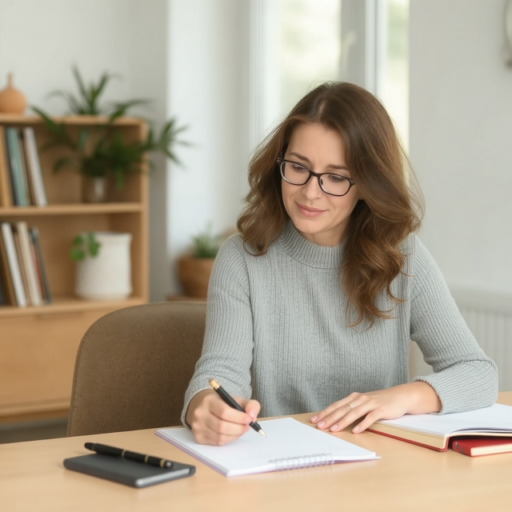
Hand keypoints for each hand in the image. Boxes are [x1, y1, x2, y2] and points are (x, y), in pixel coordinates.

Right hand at [186, 389, 260, 444]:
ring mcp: (197, 427)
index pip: (224, 411)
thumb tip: (252, 415)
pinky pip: (216, 443)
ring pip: (220, 437)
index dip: (238, 417)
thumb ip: (249, 404)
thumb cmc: (221, 403)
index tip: (249, 419)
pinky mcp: (198, 437)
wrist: (203, 406)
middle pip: (222, 426)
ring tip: (240, 429)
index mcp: (209, 401)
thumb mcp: (235, 399)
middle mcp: (200, 414)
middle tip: (247, 426)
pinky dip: (228, 439)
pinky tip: (231, 433)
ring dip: (235, 435)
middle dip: (239, 428)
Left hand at [310, 382, 440, 433]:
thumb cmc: (379, 402)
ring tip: (334, 429)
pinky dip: (362, 424)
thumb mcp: (363, 403)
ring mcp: (370, 403)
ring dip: (343, 421)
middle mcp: (360, 399)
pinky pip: (370, 417)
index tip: (314, 420)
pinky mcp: (380, 409)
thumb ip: (352, 409)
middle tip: (319, 426)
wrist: (399, 396)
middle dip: (329, 418)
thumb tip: (336, 419)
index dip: (325, 412)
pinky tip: (356, 431)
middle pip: (342, 409)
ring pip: (353, 413)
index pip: (336, 405)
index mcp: (353, 397)